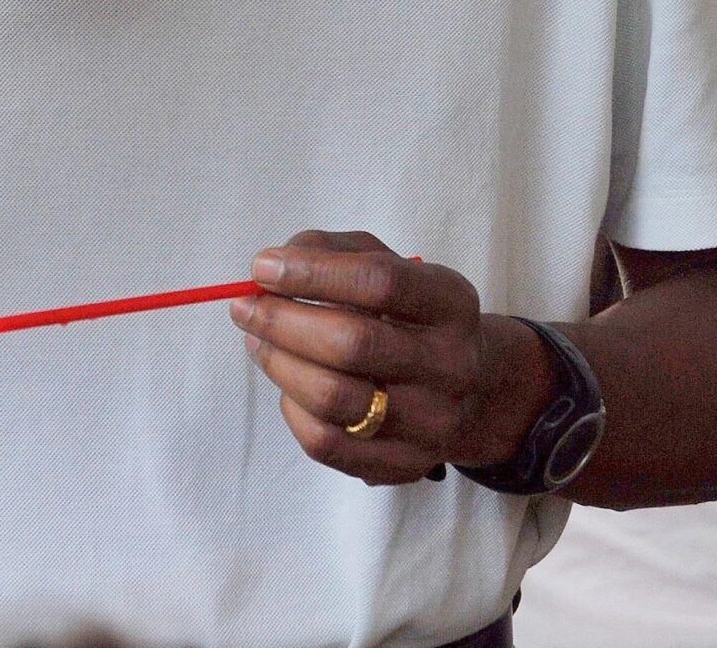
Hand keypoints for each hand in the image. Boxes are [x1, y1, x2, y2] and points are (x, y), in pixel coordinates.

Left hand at [228, 230, 556, 486]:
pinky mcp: (405, 465)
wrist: (472, 388)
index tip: (261, 266)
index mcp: (451, 303)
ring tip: (257, 342)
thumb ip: (332, 251)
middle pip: (352, 344)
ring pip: (333, 397)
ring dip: (278, 363)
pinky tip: (288, 385)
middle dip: (281, 321)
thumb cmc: (408, 314)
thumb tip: (272, 266)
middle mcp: (452, 366)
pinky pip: (327, 443)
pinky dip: (292, 409)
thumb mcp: (388, 266)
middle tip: (244, 307)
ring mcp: (433, 423)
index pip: (380, 283)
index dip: (312, 272)